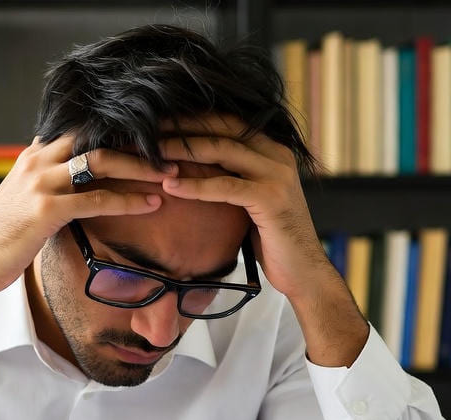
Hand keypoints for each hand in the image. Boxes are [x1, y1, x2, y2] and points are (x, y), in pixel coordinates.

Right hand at [0, 135, 175, 298]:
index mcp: (34, 155)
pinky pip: (97, 199)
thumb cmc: (1, 238)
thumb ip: (50, 184)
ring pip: (100, 161)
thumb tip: (79, 184)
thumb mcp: (24, 200)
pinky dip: (128, 200)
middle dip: (137, 142)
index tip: (151, 136)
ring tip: (169, 177)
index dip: (118, 130)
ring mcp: (40, 182)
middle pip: (96, 136)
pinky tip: (151, 205)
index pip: (82, 128)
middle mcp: (37, 160)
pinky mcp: (46, 208)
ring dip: (140, 167)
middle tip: (170, 152)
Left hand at [156, 115, 334, 301]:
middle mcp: (277, 155)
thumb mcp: (252, 199)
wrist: (304, 270)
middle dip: (183, 127)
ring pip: (222, 150)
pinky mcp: (270, 198)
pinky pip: (225, 186)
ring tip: (150, 153)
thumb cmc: (272, 238)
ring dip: (182, 150)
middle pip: (223, 128)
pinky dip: (195, 185)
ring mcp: (276, 175)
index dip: (193, 118)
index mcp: (273, 150)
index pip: (229, 122)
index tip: (160, 120)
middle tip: (146, 130)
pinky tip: (169, 185)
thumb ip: (234, 177)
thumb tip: (195, 167)